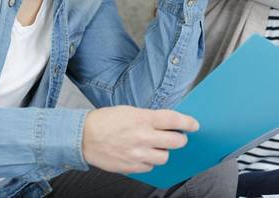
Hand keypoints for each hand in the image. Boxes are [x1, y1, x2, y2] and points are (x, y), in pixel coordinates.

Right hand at [82, 106, 198, 173]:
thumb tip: (167, 123)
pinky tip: (142, 154)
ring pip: (165, 157)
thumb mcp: (130, 111)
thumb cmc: (106, 121)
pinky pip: (151, 167)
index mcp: (143, 119)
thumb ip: (150, 118)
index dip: (188, 123)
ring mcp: (138, 154)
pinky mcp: (131, 167)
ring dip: (163, 152)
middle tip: (176, 137)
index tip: (194, 125)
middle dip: (180, 139)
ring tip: (155, 146)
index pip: (174, 120)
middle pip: (176, 142)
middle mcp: (143, 137)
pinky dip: (149, 161)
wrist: (84, 137)